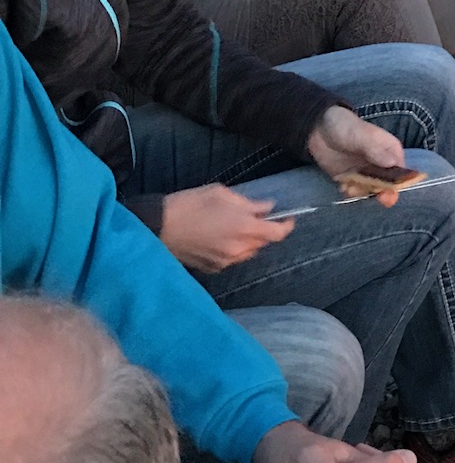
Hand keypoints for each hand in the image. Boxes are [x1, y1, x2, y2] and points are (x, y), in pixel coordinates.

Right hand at [159, 185, 294, 270]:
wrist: (158, 226)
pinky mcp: (211, 268)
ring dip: (248, 241)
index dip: (286, 226)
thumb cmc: (189, 204)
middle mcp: (238, 248)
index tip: (288, 218)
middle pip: (263, 244)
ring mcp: (225, 261)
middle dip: (263, 231)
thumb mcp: (222, 194)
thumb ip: (249, 203)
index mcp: (244, 228)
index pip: (277, 233)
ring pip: (248, 253)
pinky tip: (219, 238)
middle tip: (254, 217)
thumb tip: (266, 208)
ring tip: (233, 226)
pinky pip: (231, 260)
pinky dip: (232, 250)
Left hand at [305, 105, 414, 199]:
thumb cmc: (345, 126)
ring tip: (348, 186)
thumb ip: (375, 148)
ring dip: (362, 192)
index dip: (398, 184)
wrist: (318, 128)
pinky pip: (356, 190)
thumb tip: (393, 163)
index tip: (387, 192)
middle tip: (375, 196)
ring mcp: (367, 173)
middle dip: (381, 193)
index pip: (401, 172)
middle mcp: (382, 164)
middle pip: (388, 185)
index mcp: (391, 152)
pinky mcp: (352, 179)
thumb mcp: (361, 134)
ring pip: (371, 190)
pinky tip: (342, 185)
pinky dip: (350, 191)